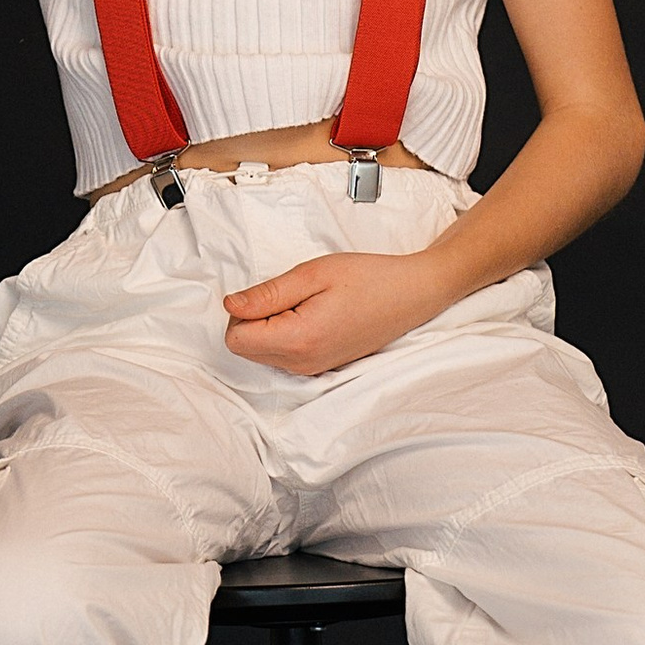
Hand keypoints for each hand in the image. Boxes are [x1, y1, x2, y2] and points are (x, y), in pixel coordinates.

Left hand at [221, 249, 445, 377]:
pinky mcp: (321, 367)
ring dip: (272, 326)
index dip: (242, 311)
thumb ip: (267, 294)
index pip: (235, 339)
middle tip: (292, 295)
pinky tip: (315, 315)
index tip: (270, 293)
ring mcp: (313, 370)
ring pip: (263, 352)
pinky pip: (284, 355)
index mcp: (299, 340)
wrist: (413, 294)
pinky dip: (287, 333)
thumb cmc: (369, 278)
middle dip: (255, 319)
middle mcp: (303, 364)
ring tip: (307, 304)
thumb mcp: (312, 275)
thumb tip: (230, 306)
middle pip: (245, 348)